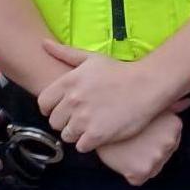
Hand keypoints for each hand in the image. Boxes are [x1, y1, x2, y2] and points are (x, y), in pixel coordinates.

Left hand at [37, 40, 173, 151]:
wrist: (146, 86)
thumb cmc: (119, 71)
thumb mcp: (91, 58)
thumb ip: (65, 53)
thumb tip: (44, 43)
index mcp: (68, 82)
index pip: (43, 103)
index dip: (51, 108)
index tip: (63, 109)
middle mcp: (73, 101)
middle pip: (54, 122)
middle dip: (65, 121)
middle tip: (79, 118)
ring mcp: (84, 119)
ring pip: (66, 136)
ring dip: (76, 133)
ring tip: (89, 126)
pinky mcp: (97, 135)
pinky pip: (81, 147)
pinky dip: (88, 143)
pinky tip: (98, 134)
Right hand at [94, 110, 183, 185]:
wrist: (98, 120)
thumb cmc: (123, 111)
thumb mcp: (148, 106)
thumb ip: (170, 105)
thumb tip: (189, 101)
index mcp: (175, 126)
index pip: (173, 140)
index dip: (156, 137)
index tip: (144, 132)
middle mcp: (169, 142)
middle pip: (163, 154)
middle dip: (150, 149)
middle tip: (135, 140)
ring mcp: (157, 157)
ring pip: (152, 167)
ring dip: (142, 161)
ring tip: (129, 147)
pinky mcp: (142, 170)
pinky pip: (138, 178)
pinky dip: (131, 173)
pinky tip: (124, 158)